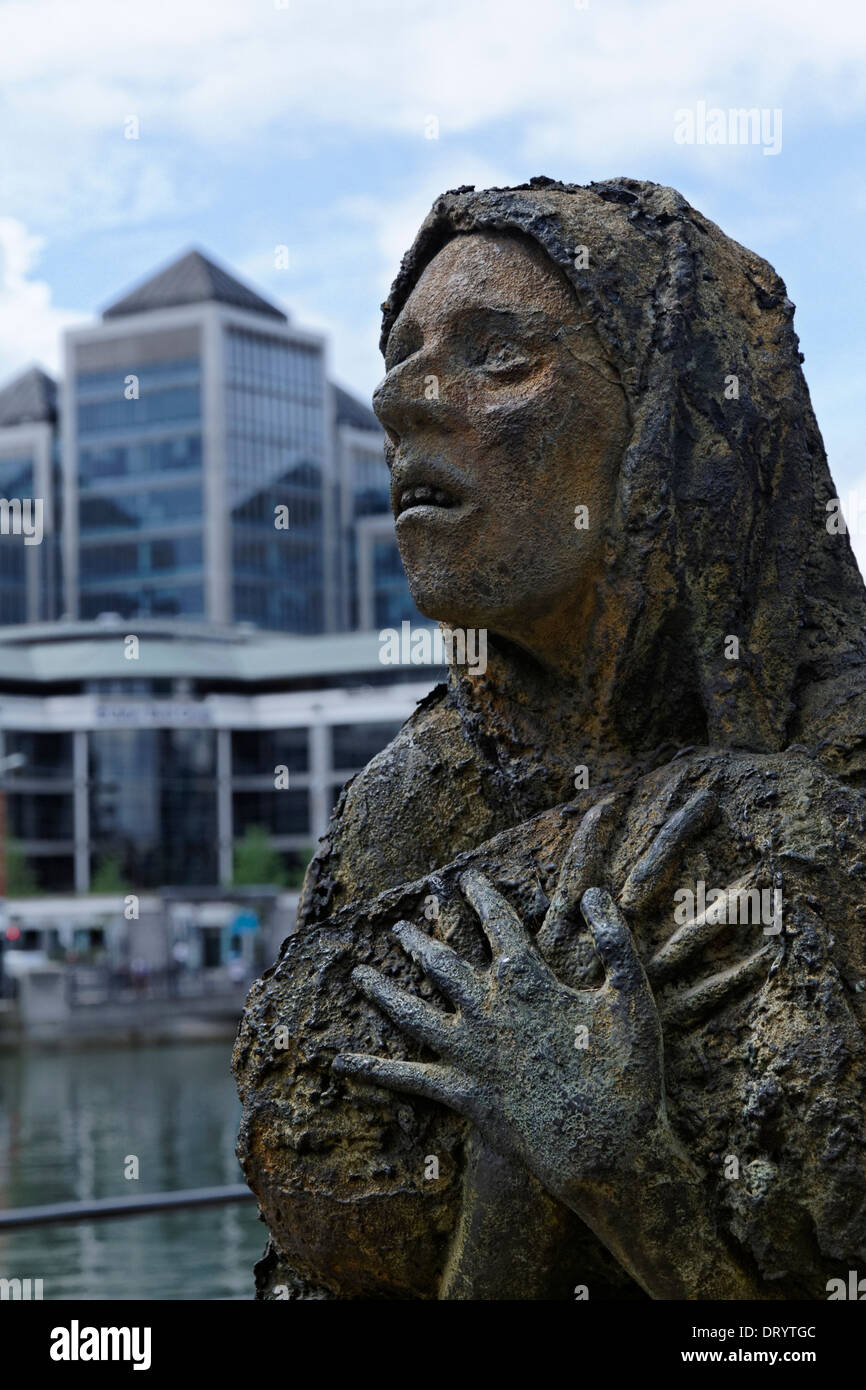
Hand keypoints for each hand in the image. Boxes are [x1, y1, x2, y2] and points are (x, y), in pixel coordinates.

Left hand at [333, 868, 666, 1206]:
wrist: (605, 1151)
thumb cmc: (626, 1074)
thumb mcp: (631, 997)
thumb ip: (614, 941)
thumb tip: (595, 895)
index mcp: (527, 982)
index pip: (498, 924)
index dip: (483, 897)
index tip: (468, 879)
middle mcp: (487, 1011)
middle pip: (442, 964)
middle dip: (419, 940)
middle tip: (399, 924)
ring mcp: (468, 1054)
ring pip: (413, 1013)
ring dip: (384, 991)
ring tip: (359, 975)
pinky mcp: (461, 1094)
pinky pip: (407, 1077)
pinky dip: (373, 1067)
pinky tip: (340, 1060)